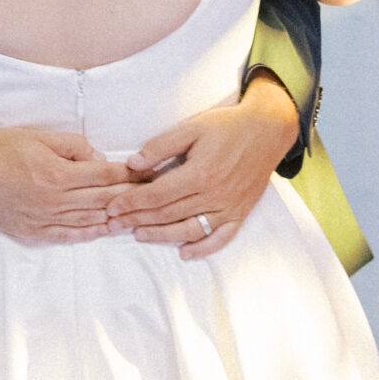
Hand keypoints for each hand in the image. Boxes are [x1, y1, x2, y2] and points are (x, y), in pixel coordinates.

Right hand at [0, 127, 133, 244]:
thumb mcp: (40, 136)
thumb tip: (99, 158)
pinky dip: (88, 234)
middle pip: (102, 201)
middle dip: (129, 197)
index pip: (104, 176)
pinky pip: (66, 236)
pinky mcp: (31, 232)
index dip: (128, 175)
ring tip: (135, 216)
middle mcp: (53, 200)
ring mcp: (43, 219)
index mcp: (57, 173)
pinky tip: (103, 231)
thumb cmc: (2, 147)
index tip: (146, 174)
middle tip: (150, 196)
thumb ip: (73, 146)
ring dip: (114, 219)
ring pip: (88, 221)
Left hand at [103, 72, 298, 259]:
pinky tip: (185, 253)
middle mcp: (214, 195)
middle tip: (113, 225)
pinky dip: (202, 249)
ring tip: (139, 235)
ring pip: (189, 230)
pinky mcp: (240, 213)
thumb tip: (133, 164)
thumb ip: (160, 146)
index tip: (111, 207)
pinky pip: (220, 238)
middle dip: (137, 220)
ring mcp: (228, 207)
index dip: (131, 202)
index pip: (156, 195)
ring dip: (162, 236)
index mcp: (199, 173)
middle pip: (168, 214)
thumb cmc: (227, 126)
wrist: (267, 131)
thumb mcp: (191, 127)